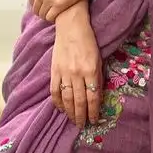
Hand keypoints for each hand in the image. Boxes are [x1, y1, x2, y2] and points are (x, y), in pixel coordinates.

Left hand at [29, 0, 95, 22]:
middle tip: (54, 11)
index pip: (32, 1)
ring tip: (59, 12)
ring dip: (50, 16)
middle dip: (45, 12)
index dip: (40, 6)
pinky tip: (61, 14)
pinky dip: (55, 18)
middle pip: (36, 10)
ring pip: (43, 15)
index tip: (48, 7)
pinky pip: (50, 18)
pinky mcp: (57, 5)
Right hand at [51, 9, 101, 127]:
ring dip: (70, 112)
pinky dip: (57, 102)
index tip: (94, 120)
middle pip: (79, 101)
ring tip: (73, 120)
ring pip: (66, 99)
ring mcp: (64, 73)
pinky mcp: (54, 71)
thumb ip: (98, 77)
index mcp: (91, 70)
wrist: (70, 26)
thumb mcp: (99, 59)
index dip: (93, 111)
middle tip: (82, 125)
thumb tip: (97, 96)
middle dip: (81, 116)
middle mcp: (77, 74)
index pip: (93, 97)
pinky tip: (61, 109)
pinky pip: (54, 91)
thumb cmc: (88, 41)